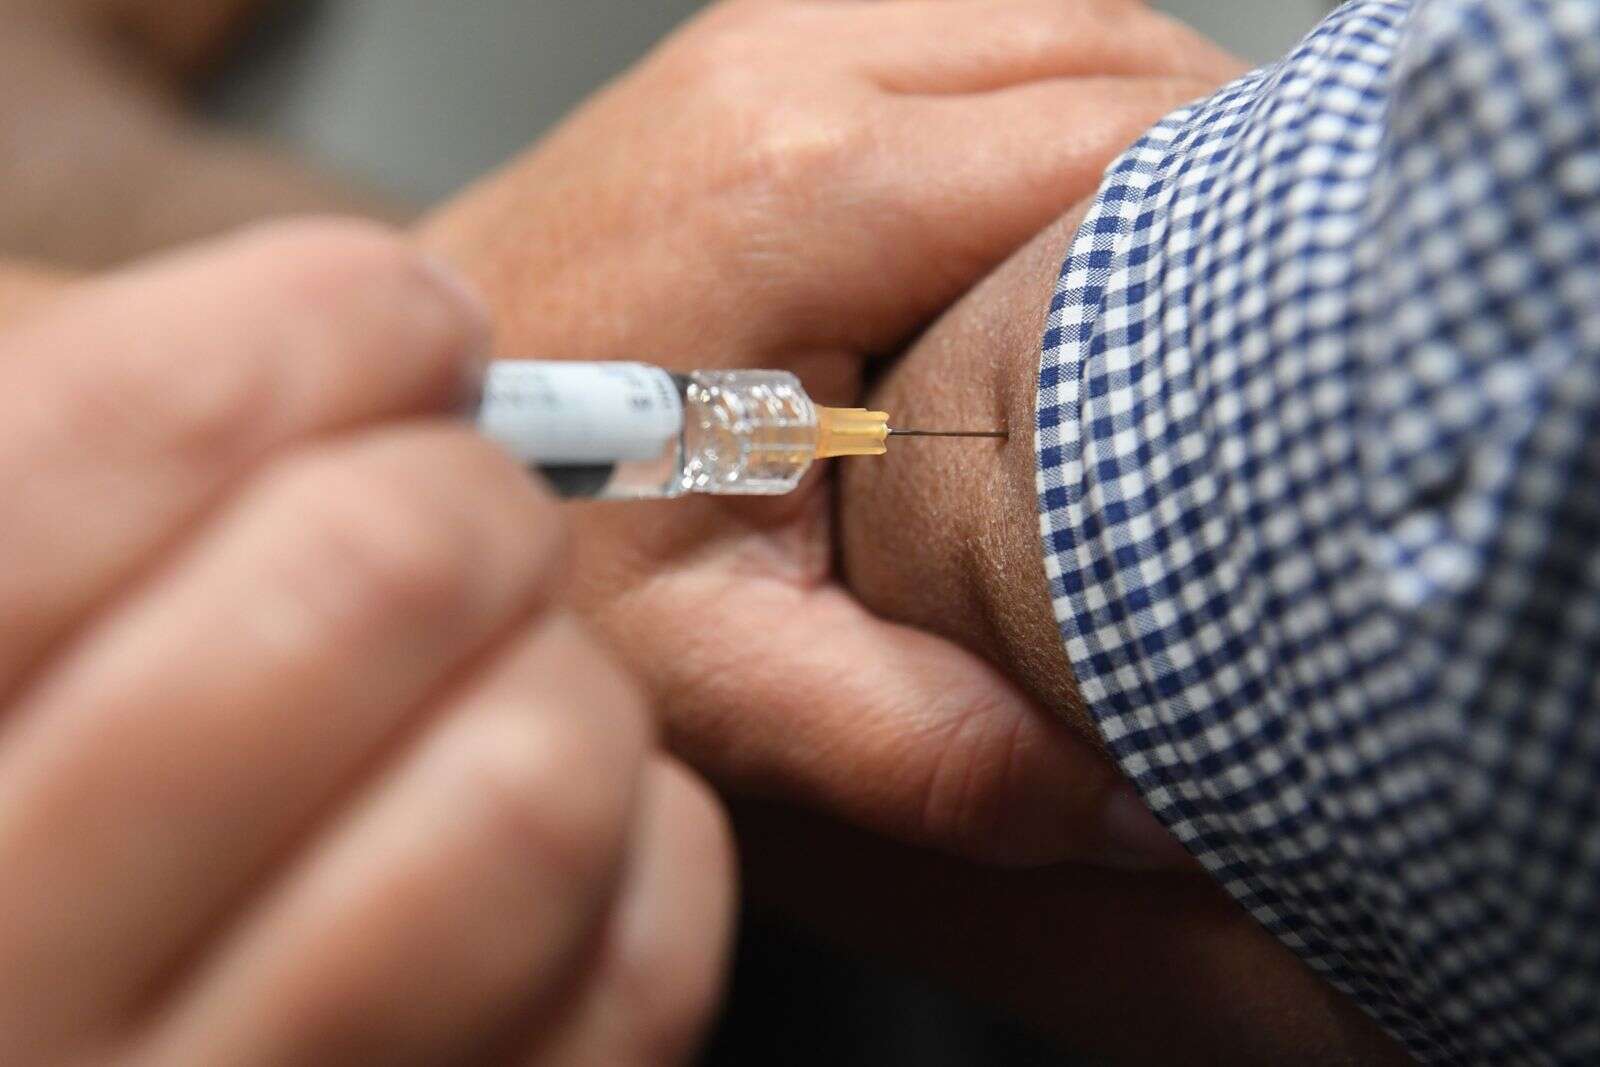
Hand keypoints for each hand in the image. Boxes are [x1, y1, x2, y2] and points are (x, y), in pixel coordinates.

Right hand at [0, 221, 732, 1065]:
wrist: (76, 1016)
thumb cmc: (35, 749)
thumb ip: (83, 450)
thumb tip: (326, 325)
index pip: (131, 423)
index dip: (324, 319)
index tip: (405, 322)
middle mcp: (17, 954)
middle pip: (381, 577)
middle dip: (475, 493)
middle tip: (467, 508)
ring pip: (535, 791)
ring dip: (567, 685)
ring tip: (505, 689)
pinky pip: (636, 971)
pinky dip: (646, 855)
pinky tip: (554, 839)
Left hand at [424, 0, 1241, 867]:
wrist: (395, 432)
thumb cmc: (528, 538)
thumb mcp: (718, 679)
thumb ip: (925, 746)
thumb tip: (1132, 804)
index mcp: (794, 194)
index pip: (1120, 144)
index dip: (1245, 239)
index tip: (1297, 350)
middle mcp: (787, 68)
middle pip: (1114, 59)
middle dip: (1222, 184)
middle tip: (1266, 334)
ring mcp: (770, 39)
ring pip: (1061, 28)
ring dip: (1149, 141)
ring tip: (1187, 289)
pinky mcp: (763, 56)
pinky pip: (985, 38)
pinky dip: (1062, 118)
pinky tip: (1067, 234)